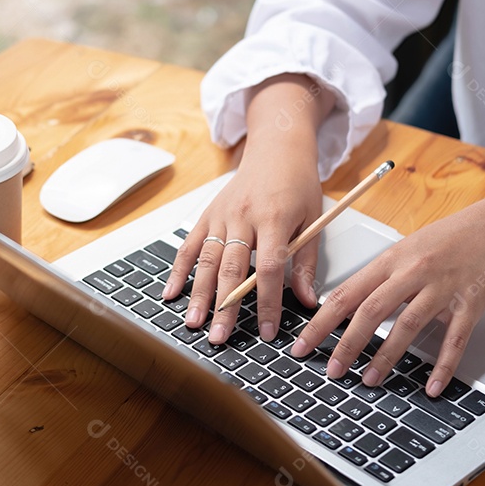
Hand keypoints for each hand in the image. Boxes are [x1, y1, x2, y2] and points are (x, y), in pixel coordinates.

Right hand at [163, 75, 335, 343]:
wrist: (276, 148)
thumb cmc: (298, 183)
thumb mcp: (313, 220)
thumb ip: (306, 262)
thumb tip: (307, 301)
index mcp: (274, 218)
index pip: (268, 268)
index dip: (267, 302)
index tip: (267, 331)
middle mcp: (243, 217)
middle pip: (231, 268)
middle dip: (224, 307)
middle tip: (220, 337)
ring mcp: (221, 215)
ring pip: (207, 260)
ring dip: (198, 294)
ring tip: (193, 322)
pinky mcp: (208, 214)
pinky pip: (190, 245)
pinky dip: (179, 270)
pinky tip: (171, 292)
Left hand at [290, 193, 484, 396]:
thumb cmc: (448, 238)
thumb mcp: (405, 248)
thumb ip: (379, 277)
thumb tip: (345, 305)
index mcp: (391, 259)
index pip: (346, 292)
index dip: (321, 322)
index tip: (303, 344)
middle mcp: (413, 272)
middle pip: (371, 311)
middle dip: (346, 344)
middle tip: (331, 371)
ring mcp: (442, 288)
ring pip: (408, 326)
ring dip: (385, 357)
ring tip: (369, 380)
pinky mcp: (470, 304)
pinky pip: (454, 340)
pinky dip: (443, 366)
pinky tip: (431, 386)